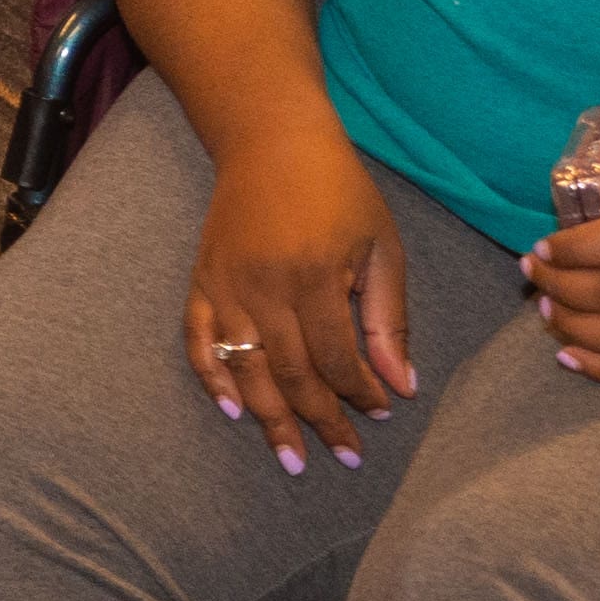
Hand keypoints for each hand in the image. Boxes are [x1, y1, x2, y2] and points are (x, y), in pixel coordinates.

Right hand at [184, 121, 412, 471]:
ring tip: (290, 460)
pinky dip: (212, 379)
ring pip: (245, 369)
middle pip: (291, 374)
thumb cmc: (338, 190)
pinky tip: (232, 411)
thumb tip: (401, 385)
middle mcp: (265, 287)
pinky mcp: (201, 281)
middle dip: (320, 421)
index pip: (337, 357)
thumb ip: (388, 317)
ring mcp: (226, 286)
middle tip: (344, 457)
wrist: (270, 140)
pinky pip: (198, 342)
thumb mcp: (382, 245)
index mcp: (316, 275)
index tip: (381, 414)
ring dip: (269, 419)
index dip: (361, 393)